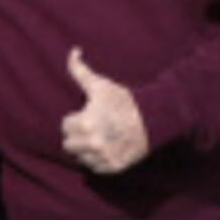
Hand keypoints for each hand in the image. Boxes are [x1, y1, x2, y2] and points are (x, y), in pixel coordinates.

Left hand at [60, 49, 148, 174]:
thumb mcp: (101, 85)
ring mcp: (103, 157)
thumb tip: (73, 51)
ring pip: (81, 157)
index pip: (65, 126)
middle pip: (69, 145)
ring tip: (101, 137)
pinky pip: (95, 168)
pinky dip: (99, 160)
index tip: (90, 114)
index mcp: (84, 123)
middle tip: (93, 127)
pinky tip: (108, 147)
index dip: (76, 118)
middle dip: (78, 136)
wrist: (154, 119)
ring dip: (87, 149)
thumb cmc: (124, 101)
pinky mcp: (113, 167)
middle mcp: (92, 144)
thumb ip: (80, 70)